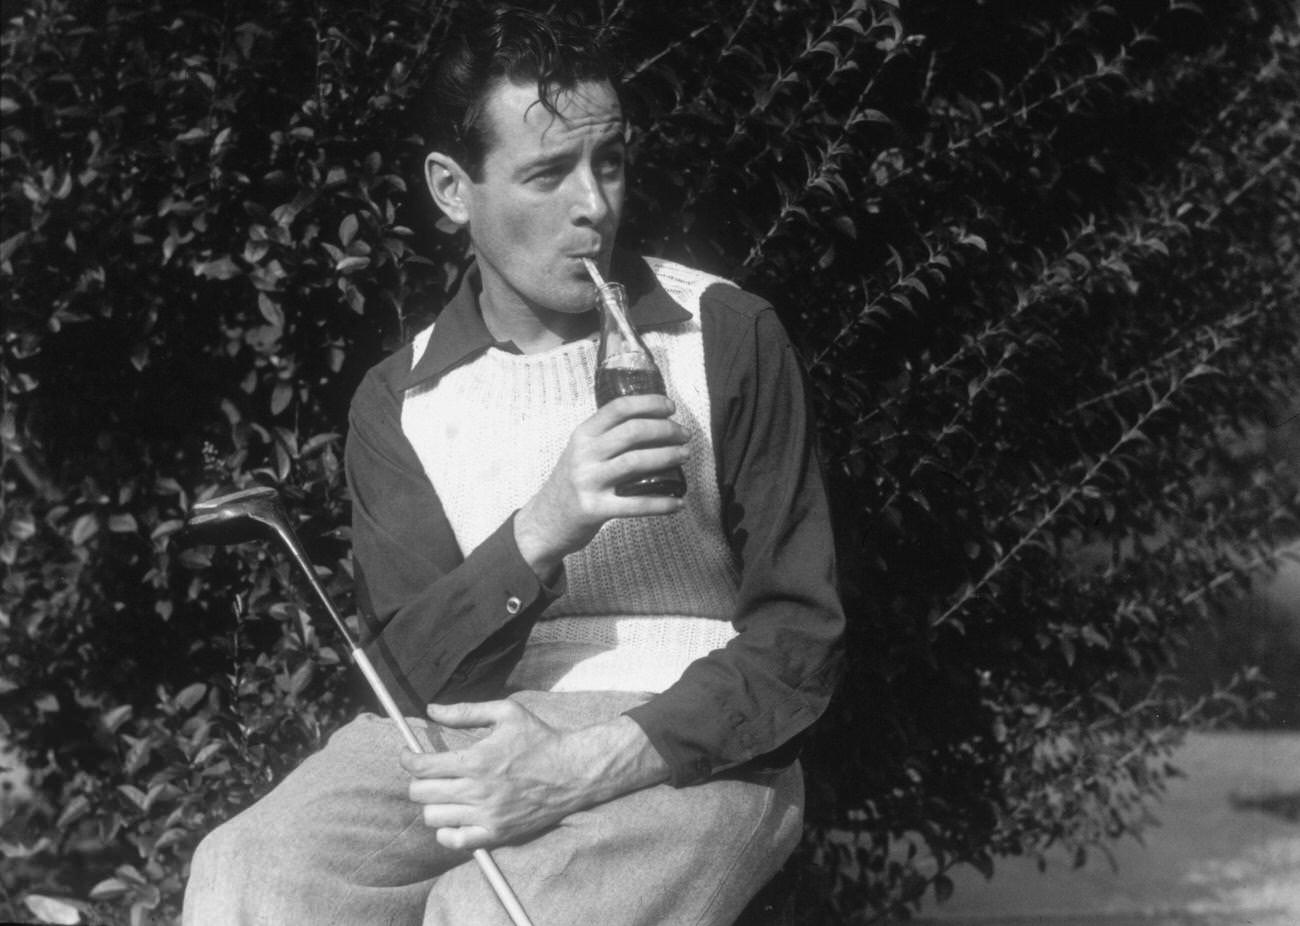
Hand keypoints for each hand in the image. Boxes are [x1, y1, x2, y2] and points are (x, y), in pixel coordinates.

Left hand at [402, 700, 669, 850]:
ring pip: (434, 818)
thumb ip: (465, 711)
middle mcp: (477, 791)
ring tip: (443, 793)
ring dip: (432, 804)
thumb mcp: (506, 713)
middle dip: (417, 780)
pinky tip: (454, 816)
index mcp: (476, 760)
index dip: (407, 759)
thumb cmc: (539, 738)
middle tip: (427, 773)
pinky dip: (447, 831)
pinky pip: (455, 841)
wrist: (572, 771)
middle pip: (421, 794)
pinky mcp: (497, 834)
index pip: (422, 766)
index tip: (407, 755)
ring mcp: (486, 816)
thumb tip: (431, 709)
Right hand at [514, 394, 687, 575]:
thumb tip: (652, 424)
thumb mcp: (580, 453)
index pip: (618, 408)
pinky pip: (635, 505)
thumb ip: (606, 438)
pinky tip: (678, 503)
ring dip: (668, 457)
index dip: (649, 403)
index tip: (670, 407)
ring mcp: (588, 482)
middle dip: (666, 430)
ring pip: (636, 462)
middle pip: (632, 432)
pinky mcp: (594, 510)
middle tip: (684, 435)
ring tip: (684, 455)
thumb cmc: (571, 483)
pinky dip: (662, 504)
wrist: (544, 522)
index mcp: (582, 435)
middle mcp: (583, 455)